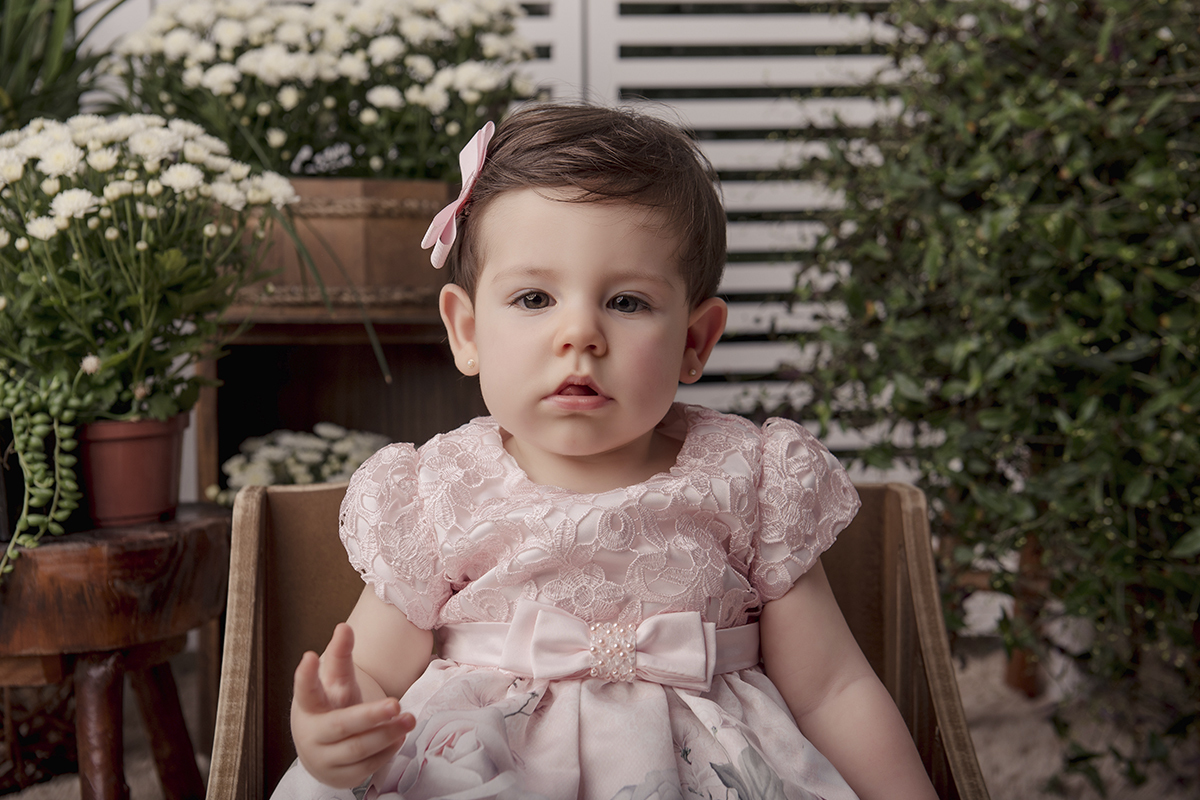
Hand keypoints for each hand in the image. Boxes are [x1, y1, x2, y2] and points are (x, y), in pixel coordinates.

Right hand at [290, 622, 416, 787]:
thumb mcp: (334, 682)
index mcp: (308, 706)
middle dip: (369, 716)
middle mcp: (312, 734)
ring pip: (358, 748)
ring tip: (409, 719)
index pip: (305, 690)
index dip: (306, 675)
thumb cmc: (330, 707)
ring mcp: (325, 759)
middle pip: (341, 725)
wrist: (321, 750)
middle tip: (395, 703)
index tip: (310, 655)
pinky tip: (399, 736)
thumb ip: (340, 657)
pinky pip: (368, 765)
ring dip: (387, 733)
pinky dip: (386, 750)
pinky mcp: (342, 776)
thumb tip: (344, 626)